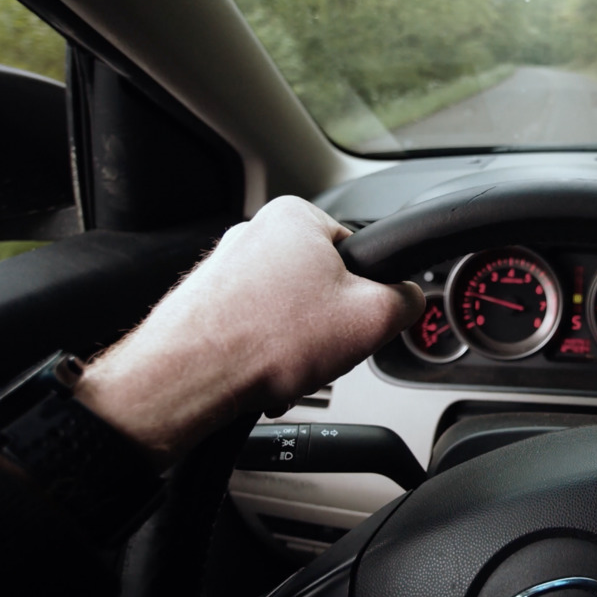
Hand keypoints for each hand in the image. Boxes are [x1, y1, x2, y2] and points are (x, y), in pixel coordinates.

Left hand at [73, 197, 423, 469]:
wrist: (187, 379)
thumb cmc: (264, 341)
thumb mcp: (374, 317)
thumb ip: (408, 299)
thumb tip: (409, 299)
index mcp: (296, 217)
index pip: (360, 253)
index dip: (368, 297)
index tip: (359, 323)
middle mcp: (254, 233)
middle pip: (322, 285)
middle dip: (328, 327)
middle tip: (324, 351)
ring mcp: (224, 269)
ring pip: (287, 314)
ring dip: (297, 347)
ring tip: (288, 369)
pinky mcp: (205, 304)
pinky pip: (254, 330)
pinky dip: (265, 356)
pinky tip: (263, 377)